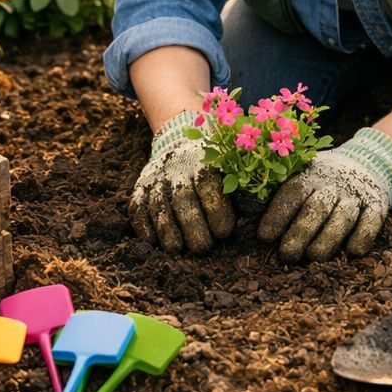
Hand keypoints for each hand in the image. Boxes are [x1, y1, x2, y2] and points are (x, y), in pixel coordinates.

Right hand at [127, 112, 234, 253]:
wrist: (179, 141)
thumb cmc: (215, 166)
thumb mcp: (230, 166)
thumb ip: (240, 187)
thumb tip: (254, 214)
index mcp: (204, 159)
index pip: (208, 184)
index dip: (217, 210)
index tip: (225, 232)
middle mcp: (177, 165)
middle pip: (182, 199)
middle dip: (193, 227)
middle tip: (203, 247)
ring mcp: (156, 176)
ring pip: (159, 205)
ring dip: (168, 231)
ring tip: (178, 250)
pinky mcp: (140, 187)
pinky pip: (137, 207)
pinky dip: (143, 226)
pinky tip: (153, 241)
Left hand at [258, 127, 391, 261]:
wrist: (369, 160)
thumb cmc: (323, 178)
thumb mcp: (302, 174)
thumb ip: (278, 191)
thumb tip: (244, 211)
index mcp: (310, 174)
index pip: (292, 194)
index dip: (278, 215)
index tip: (264, 237)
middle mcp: (333, 182)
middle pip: (316, 208)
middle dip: (300, 232)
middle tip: (287, 254)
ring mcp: (356, 194)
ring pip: (342, 217)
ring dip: (328, 239)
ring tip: (314, 257)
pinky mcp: (378, 204)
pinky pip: (372, 221)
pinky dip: (363, 236)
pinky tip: (352, 252)